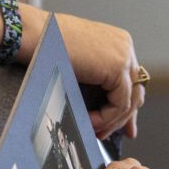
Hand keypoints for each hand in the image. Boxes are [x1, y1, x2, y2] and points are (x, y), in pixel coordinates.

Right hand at [55, 13, 143, 138]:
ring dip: (111, 121)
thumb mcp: (78, 64)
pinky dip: (106, 117)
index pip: (130, 81)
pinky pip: (120, 103)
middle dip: (122, 118)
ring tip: (93, 131)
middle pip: (135, 91)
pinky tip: (89, 121)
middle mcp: (124, 46)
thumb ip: (94, 80)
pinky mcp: (118, 66)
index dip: (125, 106)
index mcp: (116, 43)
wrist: (34, 34)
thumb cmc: (44, 45)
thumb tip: (101, 104)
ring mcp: (124, 55)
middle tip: (105, 134)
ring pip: (130, 100)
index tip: (116, 125)